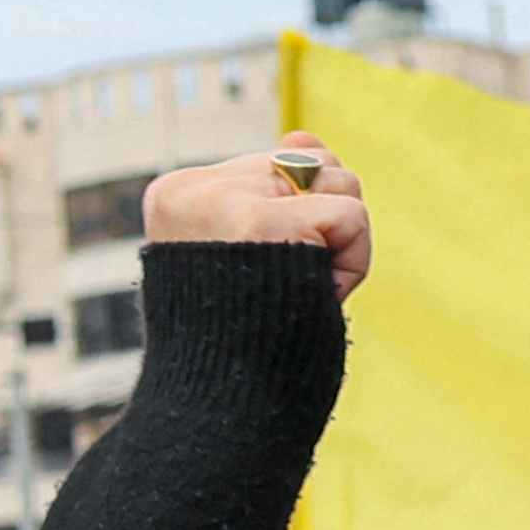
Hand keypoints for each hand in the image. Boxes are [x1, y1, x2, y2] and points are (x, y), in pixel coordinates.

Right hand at [145, 145, 371, 302]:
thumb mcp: (254, 247)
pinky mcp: (262, 222)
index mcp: (176, 193)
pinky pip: (350, 214)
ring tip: (302, 285)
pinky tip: (321, 290)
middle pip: (312, 165)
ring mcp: (222, 204)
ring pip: (339, 182)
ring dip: (341, 242)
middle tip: (286, 278)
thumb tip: (300, 135)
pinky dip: (354, 259)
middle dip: (323, 224)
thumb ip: (277, 187)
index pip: (277, 165)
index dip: (293, 219)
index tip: (256, 268)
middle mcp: (190, 190)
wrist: (222, 394)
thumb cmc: (242, 324)